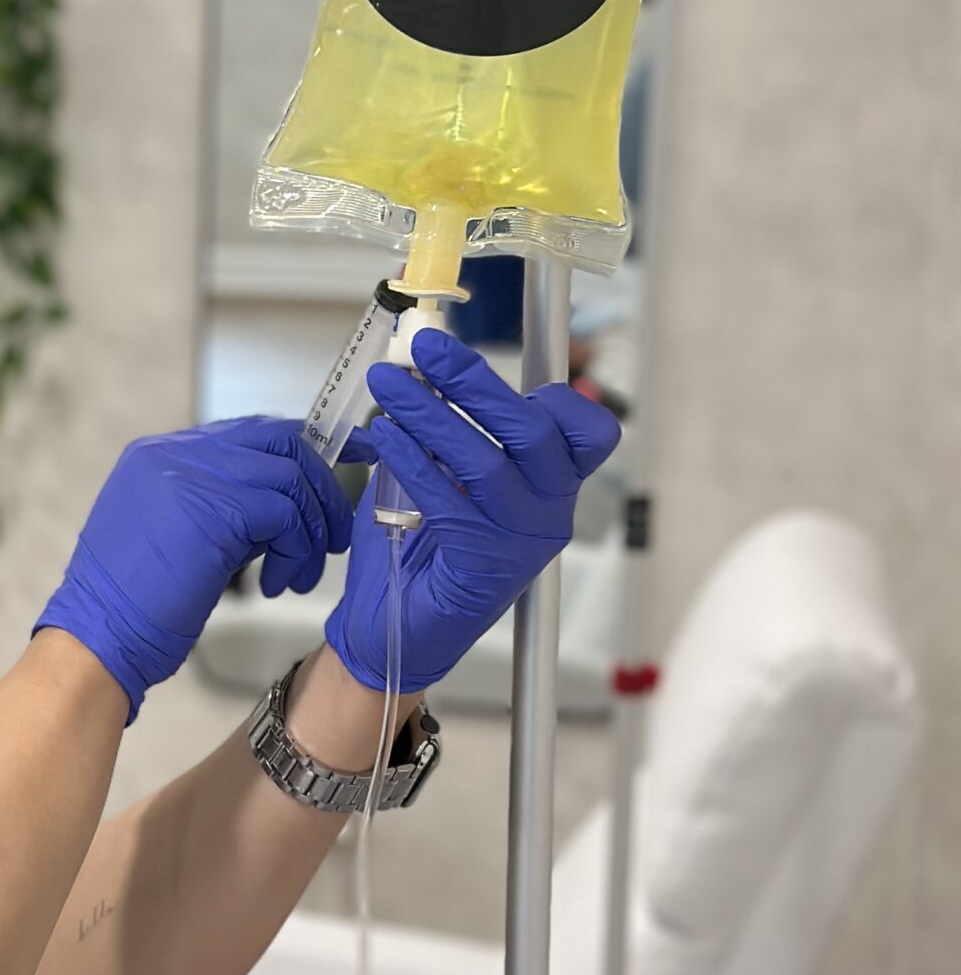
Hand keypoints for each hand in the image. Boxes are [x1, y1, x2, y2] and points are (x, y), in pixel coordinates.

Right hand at [36, 417, 352, 719]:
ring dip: (312, 529)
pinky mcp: (211, 510)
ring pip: (289, 476)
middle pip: (278, 440)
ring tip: (302, 575)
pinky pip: (284, 514)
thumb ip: (218, 505)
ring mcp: (190, 475)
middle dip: (321, 485)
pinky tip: (281, 583)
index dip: (301, 449)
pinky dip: (298, 548)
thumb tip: (283, 505)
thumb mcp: (173, 536)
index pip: (248, 432)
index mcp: (159, 454)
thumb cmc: (133, 605)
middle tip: (337, 534)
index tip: (344, 467)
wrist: (98, 640)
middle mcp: (173, 452)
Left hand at [324, 328, 620, 694]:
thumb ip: (447, 427)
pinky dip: (413, 460)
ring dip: (431, 414)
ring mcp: (521, 543)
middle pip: (533, 433)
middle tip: (424, 348)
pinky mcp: (485, 568)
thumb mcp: (443, 472)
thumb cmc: (419, 545)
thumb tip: (424, 365)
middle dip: (475, 381)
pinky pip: (450, 501)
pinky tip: (385, 436)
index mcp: (551, 486)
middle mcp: (549, 514)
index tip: (509, 369)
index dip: (555, 394)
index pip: (589, 433)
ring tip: (387, 385)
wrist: (393, 626)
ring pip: (487, 463)